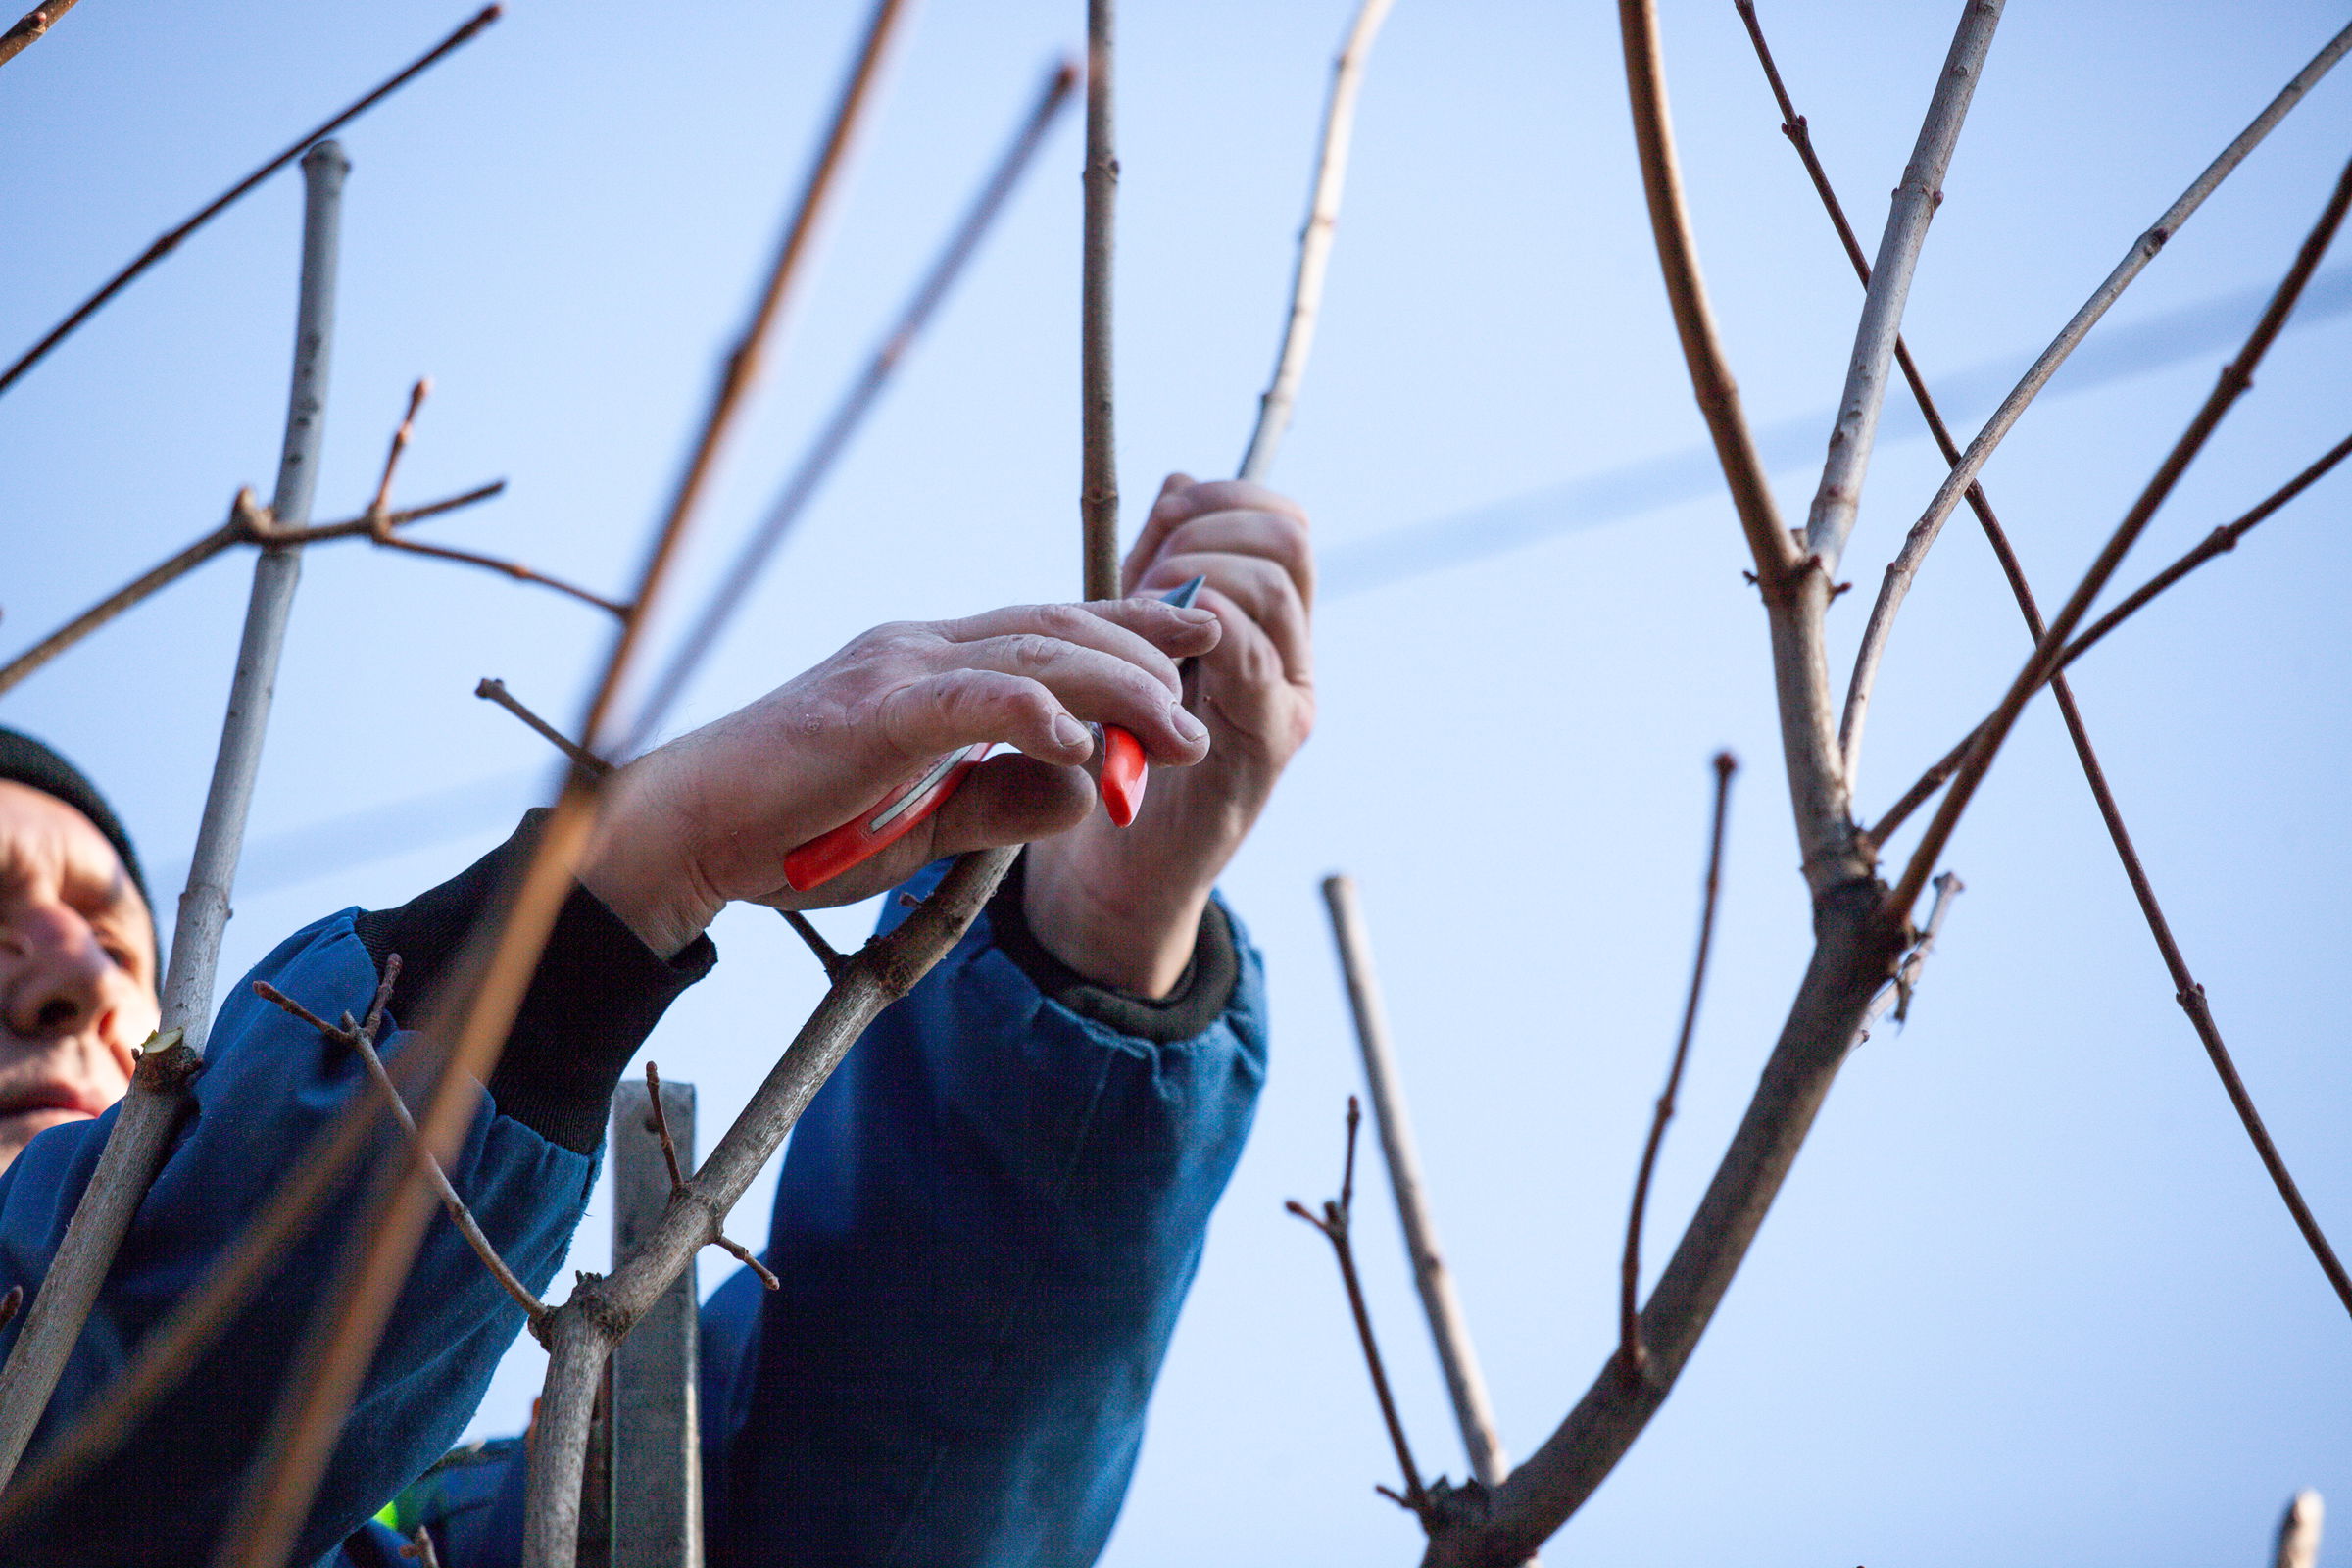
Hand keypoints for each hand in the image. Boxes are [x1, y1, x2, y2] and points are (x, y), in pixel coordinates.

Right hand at [581, 597, 1220, 956]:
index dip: (1129, 633)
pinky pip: (973, 698)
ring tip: (1175, 726)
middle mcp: (924, 650)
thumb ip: (1006, 801)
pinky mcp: (874, 709)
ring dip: (1116, 688)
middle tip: (1206, 697)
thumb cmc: (799, 830)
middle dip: (1145, 658)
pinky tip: (1081, 743)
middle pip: (1060, 630)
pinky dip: (1034, 714)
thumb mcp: (930, 825)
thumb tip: (1088, 790)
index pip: (1052, 633)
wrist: (690, 834)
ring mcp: (898, 669)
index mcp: (936, 668)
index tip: (1199, 647)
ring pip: (1034, 654)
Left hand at [1024, 475, 1314, 994]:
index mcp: (1266, 622)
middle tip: (1144, 571)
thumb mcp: (1136, 643)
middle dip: (1206, 529)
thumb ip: (1161, 571)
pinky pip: (1255, 659)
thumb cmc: (1118, 753)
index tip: (1159, 521)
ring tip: (1139, 612)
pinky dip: (1206, 629)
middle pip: (1286, 538)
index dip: (1220, 499)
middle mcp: (1293, 652)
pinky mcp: (1269, 745)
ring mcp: (1289, 698)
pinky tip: (1157, 643)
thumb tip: (1179, 482)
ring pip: (1272, 587)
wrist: (1116, 872)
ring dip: (1194, 576)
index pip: (1279, 519)